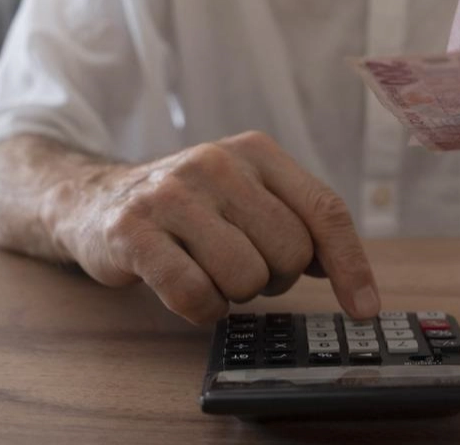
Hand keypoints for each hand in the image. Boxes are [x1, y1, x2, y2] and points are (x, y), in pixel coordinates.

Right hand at [49, 131, 379, 323]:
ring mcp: (173, 194)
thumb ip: (297, 220)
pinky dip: (200, 309)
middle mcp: (217, 162)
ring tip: (207, 268)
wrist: (95, 199)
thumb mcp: (246, 195)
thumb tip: (347, 273)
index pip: (325, 210)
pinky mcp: (133, 231)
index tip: (364, 309)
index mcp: (256, 151)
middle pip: (290, 254)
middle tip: (240, 265)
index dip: (350, 265)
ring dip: (233, 293)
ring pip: (246, 280)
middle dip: (274, 278)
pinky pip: (197, 297)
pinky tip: (184, 287)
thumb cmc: (190, 207)